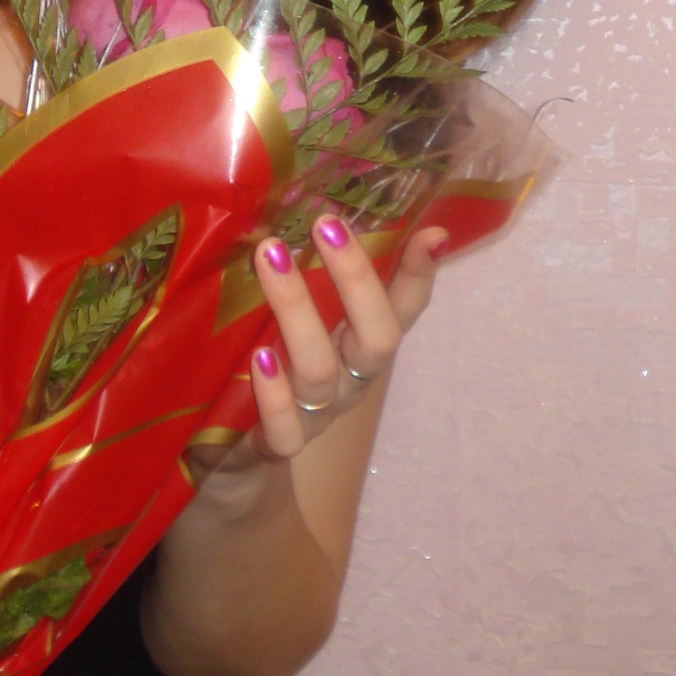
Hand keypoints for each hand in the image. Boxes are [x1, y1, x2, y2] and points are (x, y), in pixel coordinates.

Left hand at [191, 218, 449, 482]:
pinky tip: (260, 359)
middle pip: (377, 338)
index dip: (420, 272)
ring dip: (297, 310)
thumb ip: (306, 277)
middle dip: (356, 279)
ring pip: (321, 369)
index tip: (433, 231)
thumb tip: (315, 206)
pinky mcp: (276, 445)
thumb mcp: (295, 322)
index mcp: (362, 344)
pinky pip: (285, 429)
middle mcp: (350, 379)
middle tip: (326, 225)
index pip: (405, 307)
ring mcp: (317, 415)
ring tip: (270, 256)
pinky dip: (274, 395)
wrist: (242, 469)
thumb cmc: (272, 370)